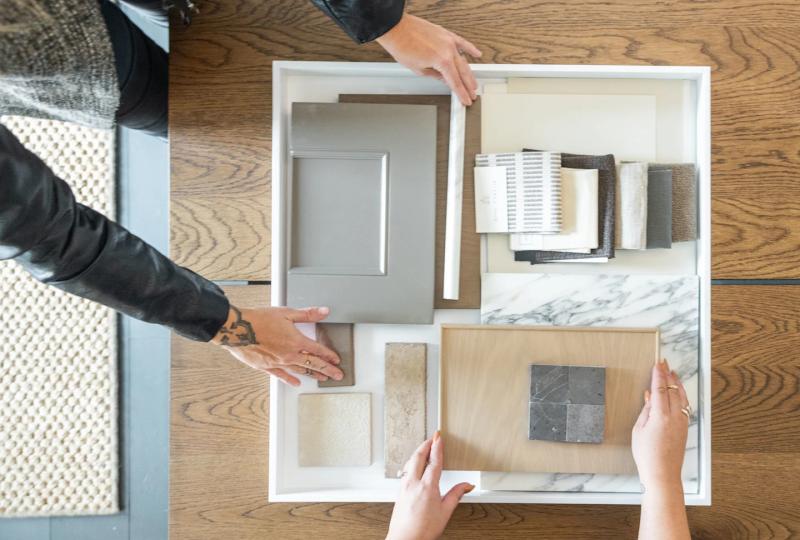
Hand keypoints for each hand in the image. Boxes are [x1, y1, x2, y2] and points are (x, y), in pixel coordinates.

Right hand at [211, 305, 342, 385]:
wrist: (237, 329)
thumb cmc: (259, 319)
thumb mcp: (286, 312)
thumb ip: (307, 314)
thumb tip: (323, 311)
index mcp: (296, 341)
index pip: (318, 351)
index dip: (329, 356)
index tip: (337, 360)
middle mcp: (289, 355)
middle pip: (313, 364)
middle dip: (328, 370)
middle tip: (337, 375)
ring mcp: (278, 362)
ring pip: (300, 371)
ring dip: (313, 375)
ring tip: (322, 378)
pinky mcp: (267, 367)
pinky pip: (282, 376)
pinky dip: (290, 380)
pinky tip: (296, 383)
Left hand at [376, 13, 480, 105]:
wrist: (396, 28)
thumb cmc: (402, 46)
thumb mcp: (418, 69)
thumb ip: (435, 75)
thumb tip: (443, 79)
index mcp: (442, 62)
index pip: (455, 82)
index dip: (461, 93)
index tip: (466, 100)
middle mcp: (449, 50)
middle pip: (462, 73)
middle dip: (468, 86)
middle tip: (472, 94)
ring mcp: (449, 41)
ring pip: (463, 60)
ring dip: (469, 73)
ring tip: (473, 83)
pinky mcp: (446, 34)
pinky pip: (462, 42)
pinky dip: (470, 49)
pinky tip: (477, 54)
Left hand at [386, 432, 473, 539]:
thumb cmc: (423, 530)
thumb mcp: (445, 512)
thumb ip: (456, 495)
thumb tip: (467, 485)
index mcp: (427, 487)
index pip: (434, 461)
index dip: (437, 447)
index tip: (439, 437)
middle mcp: (413, 483)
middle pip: (418, 456)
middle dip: (425, 444)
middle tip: (432, 437)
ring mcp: (404, 487)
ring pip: (410, 462)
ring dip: (417, 452)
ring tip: (424, 448)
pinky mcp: (399, 492)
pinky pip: (405, 471)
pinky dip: (411, 463)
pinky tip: (414, 465)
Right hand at [632, 360, 689, 490]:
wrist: (662, 473)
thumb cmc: (647, 455)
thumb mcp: (639, 430)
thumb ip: (645, 411)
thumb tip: (649, 397)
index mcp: (660, 416)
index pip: (660, 389)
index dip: (658, 374)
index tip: (657, 363)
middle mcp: (674, 417)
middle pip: (672, 390)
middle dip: (668, 375)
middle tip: (664, 363)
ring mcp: (681, 423)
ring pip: (682, 397)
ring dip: (677, 384)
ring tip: (673, 374)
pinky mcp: (684, 429)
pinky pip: (684, 406)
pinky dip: (681, 396)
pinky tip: (677, 393)